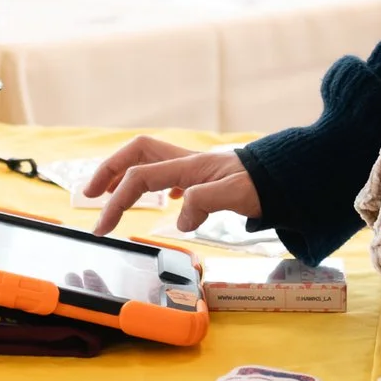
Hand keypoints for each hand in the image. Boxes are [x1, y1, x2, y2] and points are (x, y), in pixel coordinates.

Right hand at [83, 137, 261, 236]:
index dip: (116, 200)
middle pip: (136, 153)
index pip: (139, 178)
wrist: (291, 177)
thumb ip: (204, 202)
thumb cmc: (266, 186)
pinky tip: (160, 198)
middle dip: (108, 171)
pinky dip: (153, 182)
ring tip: (109, 193)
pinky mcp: (205, 176)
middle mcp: (188, 161)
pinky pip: (169, 171)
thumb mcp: (237, 196)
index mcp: (189, 167)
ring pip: (149, 160)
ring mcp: (196, 167)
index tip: (102, 227)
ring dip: (125, 173)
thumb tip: (179, 218)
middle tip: (89, 195)